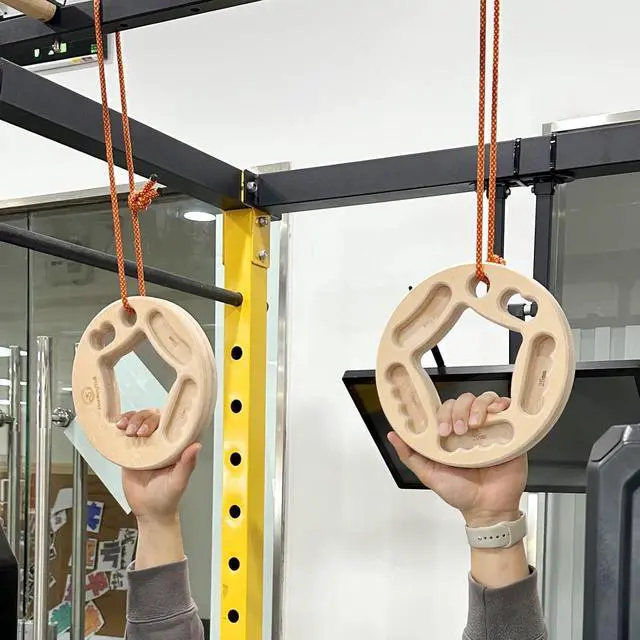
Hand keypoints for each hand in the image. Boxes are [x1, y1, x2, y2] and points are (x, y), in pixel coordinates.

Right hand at [118, 409, 199, 523]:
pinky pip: (125, 434)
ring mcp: (145, 445)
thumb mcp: (179, 481)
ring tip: (128, 431)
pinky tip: (118, 426)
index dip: (163, 416)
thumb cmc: (168, 497)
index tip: (154, 423)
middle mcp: (161, 441)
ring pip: (138, 421)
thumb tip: (197, 446)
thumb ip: (187, 464)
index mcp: (175, 445)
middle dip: (144, 419)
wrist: (148, 512)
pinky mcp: (130, 451)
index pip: (170, 421)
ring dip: (132, 420)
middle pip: (152, 417)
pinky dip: (121, 425)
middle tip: (140, 432)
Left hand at [388, 392, 526, 525]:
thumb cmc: (460, 492)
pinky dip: (501, 405)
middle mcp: (470, 428)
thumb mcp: (428, 473)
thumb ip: (409, 454)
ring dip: (477, 407)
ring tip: (474, 426)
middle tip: (458, 431)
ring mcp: (490, 429)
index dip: (443, 413)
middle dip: (458, 411)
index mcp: (451, 434)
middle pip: (464, 400)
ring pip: (484, 399)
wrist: (487, 509)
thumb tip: (393, 436)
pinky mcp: (509, 432)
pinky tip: (494, 414)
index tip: (442, 431)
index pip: (445, 409)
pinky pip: (507, 409)